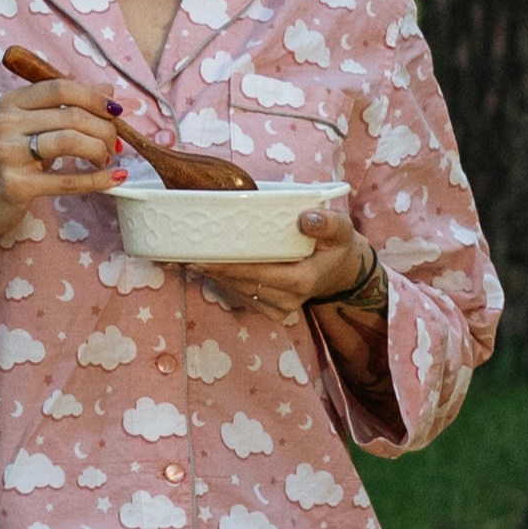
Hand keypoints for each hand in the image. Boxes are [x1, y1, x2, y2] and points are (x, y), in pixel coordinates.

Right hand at [0, 77, 131, 267]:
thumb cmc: (7, 161)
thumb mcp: (30, 126)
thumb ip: (66, 107)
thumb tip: (108, 90)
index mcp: (10, 103)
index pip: (61, 88)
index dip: (94, 97)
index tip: (114, 112)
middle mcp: (6, 124)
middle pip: (71, 116)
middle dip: (104, 129)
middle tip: (114, 143)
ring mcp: (8, 155)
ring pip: (70, 141)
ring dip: (100, 149)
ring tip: (107, 158)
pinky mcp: (16, 185)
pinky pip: (67, 180)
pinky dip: (97, 179)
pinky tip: (115, 179)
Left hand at [204, 200, 380, 318]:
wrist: (339, 270)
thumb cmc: (337, 245)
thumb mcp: (342, 230)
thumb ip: (328, 223)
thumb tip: (306, 218)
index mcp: (304, 280)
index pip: (260, 275)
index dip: (231, 268)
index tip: (204, 258)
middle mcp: (289, 299)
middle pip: (243, 284)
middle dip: (215, 270)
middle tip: (186, 252)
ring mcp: (279, 308)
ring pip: (239, 291)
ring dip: (215, 276)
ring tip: (190, 257)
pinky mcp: (271, 310)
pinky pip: (242, 296)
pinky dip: (225, 281)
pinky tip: (209, 266)